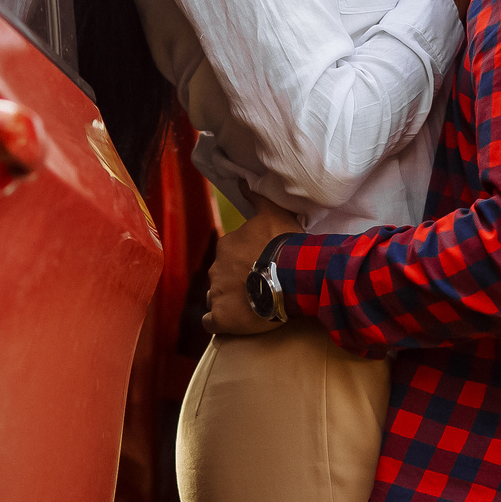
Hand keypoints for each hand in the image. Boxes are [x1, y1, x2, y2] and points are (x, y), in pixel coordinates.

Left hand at [202, 204, 304, 338]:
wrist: (289, 276)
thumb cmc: (282, 244)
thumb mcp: (272, 213)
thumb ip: (256, 196)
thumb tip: (241, 178)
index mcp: (225, 246)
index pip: (228, 256)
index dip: (243, 262)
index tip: (259, 267)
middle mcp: (215, 270)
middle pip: (221, 277)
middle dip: (234, 282)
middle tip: (257, 287)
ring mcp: (216, 295)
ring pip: (216, 298)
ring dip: (228, 301)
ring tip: (249, 306)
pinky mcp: (221, 319)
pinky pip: (211, 322)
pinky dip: (219, 323)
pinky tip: (233, 322)